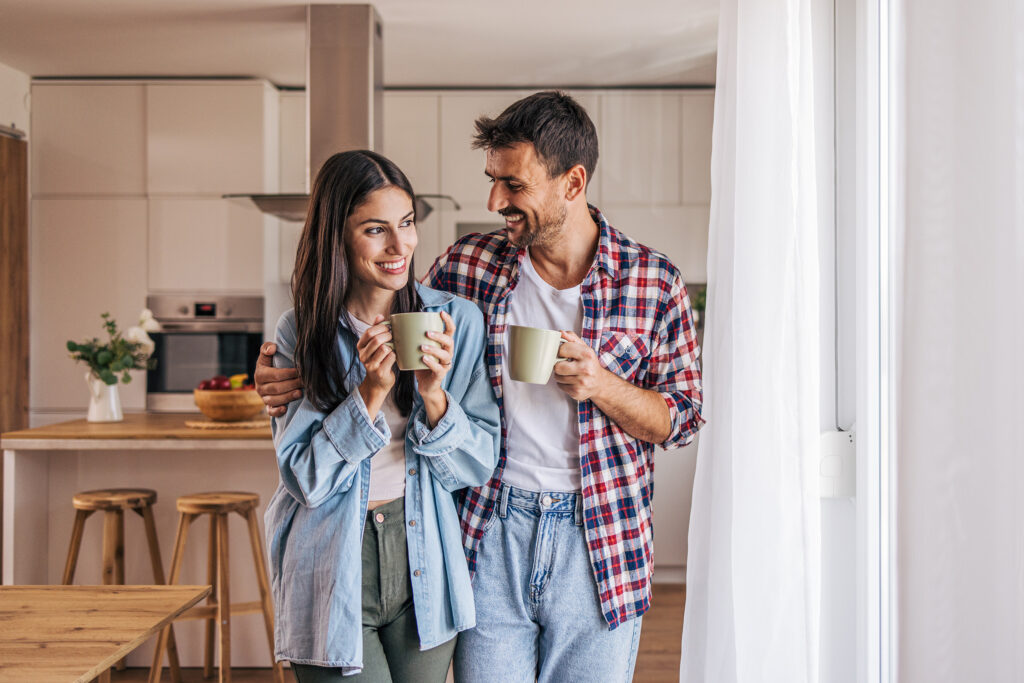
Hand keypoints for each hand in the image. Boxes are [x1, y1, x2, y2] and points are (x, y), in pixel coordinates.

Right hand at [255, 342, 302, 417]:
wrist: (269, 376)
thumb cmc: (271, 364)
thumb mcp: (267, 355)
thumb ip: (267, 348)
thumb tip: (273, 348)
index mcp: (260, 374)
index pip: (275, 375)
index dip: (289, 373)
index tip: (301, 371)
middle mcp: (260, 387)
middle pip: (276, 388)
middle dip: (292, 385)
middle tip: (305, 382)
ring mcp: (264, 398)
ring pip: (274, 400)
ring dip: (288, 397)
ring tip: (300, 393)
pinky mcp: (268, 406)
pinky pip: (270, 411)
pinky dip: (277, 411)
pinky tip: (286, 409)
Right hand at [356, 315, 395, 413]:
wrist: (378, 382)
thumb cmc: (378, 360)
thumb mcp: (374, 345)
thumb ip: (375, 330)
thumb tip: (380, 315)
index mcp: (360, 347)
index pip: (369, 332)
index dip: (381, 327)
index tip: (389, 327)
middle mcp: (363, 356)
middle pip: (377, 340)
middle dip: (388, 335)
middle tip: (394, 335)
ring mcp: (370, 365)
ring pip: (384, 348)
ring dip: (392, 345)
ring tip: (395, 346)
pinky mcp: (380, 372)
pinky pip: (391, 358)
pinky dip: (395, 355)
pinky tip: (396, 355)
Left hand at [414, 311, 454, 426]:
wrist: (425, 386)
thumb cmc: (420, 364)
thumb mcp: (417, 349)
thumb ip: (411, 338)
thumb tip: (394, 323)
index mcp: (443, 344)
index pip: (450, 330)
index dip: (448, 321)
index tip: (441, 312)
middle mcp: (447, 353)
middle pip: (449, 341)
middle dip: (439, 336)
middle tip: (427, 333)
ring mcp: (445, 364)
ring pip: (445, 354)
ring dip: (434, 349)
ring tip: (422, 347)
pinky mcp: (440, 374)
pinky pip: (438, 368)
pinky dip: (431, 363)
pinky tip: (424, 359)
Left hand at [552, 331, 610, 401]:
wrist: (600, 383)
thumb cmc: (589, 363)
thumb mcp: (584, 348)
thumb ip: (572, 338)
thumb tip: (560, 332)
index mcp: (587, 354)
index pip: (562, 349)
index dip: (560, 351)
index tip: (563, 353)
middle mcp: (586, 369)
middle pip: (557, 367)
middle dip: (558, 365)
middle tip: (565, 365)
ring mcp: (582, 382)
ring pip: (557, 377)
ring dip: (560, 375)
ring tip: (569, 373)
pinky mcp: (577, 393)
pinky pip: (560, 386)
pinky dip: (563, 384)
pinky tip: (571, 381)